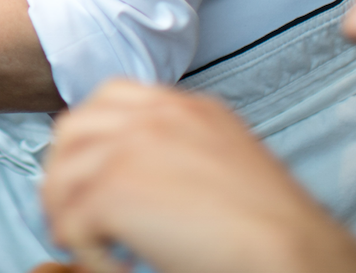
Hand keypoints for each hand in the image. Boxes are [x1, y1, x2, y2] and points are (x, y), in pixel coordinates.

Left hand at [42, 80, 355, 272]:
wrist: (296, 252)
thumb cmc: (273, 227)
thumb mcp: (227, 159)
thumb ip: (181, 149)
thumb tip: (141, 173)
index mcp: (184, 106)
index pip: (109, 100)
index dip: (91, 140)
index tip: (90, 176)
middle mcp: (153, 115)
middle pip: (72, 132)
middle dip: (66, 175)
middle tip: (76, 218)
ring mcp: (129, 147)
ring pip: (60, 178)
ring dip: (69, 217)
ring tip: (95, 249)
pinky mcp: (113, 189)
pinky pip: (70, 222)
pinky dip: (87, 253)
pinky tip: (116, 266)